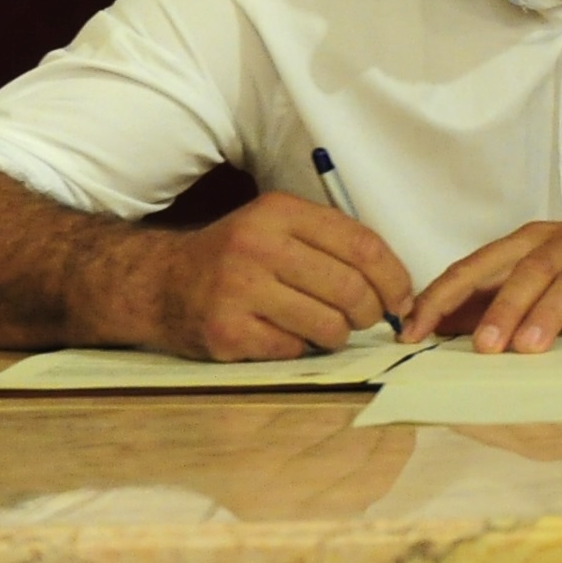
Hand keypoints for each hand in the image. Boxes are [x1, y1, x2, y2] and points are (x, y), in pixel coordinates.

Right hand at [133, 191, 411, 359]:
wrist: (160, 283)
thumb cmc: (234, 258)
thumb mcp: (276, 228)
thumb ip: (332, 245)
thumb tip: (397, 289)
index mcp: (279, 212)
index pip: (362, 246)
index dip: (394, 278)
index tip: (402, 298)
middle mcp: (258, 246)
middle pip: (350, 290)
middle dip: (369, 313)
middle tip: (363, 319)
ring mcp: (239, 290)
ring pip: (328, 326)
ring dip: (336, 335)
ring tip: (323, 328)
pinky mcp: (227, 331)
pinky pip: (294, 350)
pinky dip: (299, 348)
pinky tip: (282, 335)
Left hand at [402, 216, 561, 352]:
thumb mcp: (540, 270)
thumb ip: (494, 295)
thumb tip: (437, 325)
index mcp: (533, 242)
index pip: (479, 265)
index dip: (444, 296)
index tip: (413, 330)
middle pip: (529, 271)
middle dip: (502, 308)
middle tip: (482, 346)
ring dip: (550, 313)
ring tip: (530, 347)